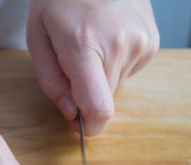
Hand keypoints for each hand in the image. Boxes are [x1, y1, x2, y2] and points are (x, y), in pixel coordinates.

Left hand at [27, 0, 158, 135]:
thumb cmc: (59, 0)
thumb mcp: (38, 39)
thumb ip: (52, 83)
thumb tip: (73, 114)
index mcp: (84, 46)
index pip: (99, 108)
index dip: (90, 126)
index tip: (80, 126)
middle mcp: (119, 45)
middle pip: (105, 99)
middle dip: (87, 92)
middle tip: (75, 62)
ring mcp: (141, 41)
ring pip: (117, 85)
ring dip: (101, 75)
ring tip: (92, 43)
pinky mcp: (152, 40)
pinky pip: (129, 69)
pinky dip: (115, 63)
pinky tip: (107, 38)